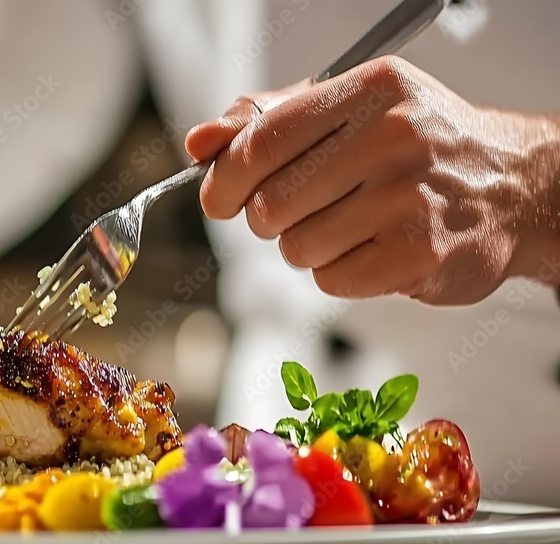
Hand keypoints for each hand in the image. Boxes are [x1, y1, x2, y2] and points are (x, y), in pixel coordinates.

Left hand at [185, 56, 559, 304]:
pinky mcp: (420, 253)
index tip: (217, 198)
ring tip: (350, 226)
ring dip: (307, 247)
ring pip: (297, 248)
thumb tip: (199, 142)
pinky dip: (340, 272)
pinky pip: (332, 279)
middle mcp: (393, 137)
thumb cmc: (418, 147)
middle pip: (270, 205)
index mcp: (368, 91)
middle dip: (269, 219)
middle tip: (302, 210)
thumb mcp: (350, 110)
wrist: (516, 188)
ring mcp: (410, 198)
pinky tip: (374, 248)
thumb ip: (268, 121)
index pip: (261, 143)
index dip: (223, 180)